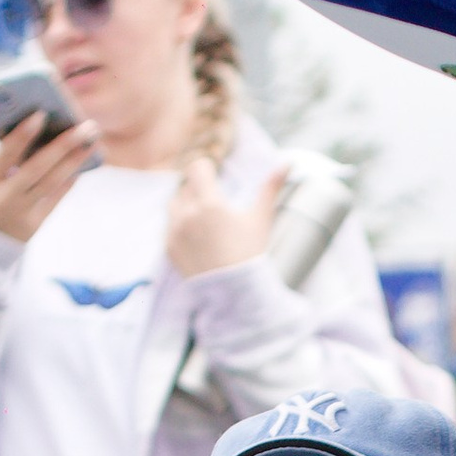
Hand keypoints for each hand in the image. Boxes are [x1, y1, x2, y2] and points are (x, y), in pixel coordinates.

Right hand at [0, 115, 99, 244]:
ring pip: (53, 183)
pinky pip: (57, 197)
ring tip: (91, 141)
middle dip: (64, 145)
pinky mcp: (36, 224)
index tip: (41, 113)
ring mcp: (22, 212)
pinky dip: (70, 178)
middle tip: (86, 126)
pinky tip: (82, 161)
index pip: (6, 154)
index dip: (23, 134)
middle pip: (38, 168)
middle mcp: (4, 198)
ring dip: (75, 160)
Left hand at [167, 159, 278, 276]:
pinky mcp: (168, 248)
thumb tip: (287, 163)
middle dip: (199, 192)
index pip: (197, 167)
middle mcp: (188, 215)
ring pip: (174, 204)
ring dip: (186, 207)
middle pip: (186, 187)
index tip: (214, 178)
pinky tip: (198, 240)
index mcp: (210, 204)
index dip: (206, 170)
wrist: (235, 293)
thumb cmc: (251, 254)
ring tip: (204, 223)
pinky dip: (180, 227)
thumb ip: (271, 187)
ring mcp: (175, 232)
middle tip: (215, 209)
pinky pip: (169, 226)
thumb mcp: (261, 219)